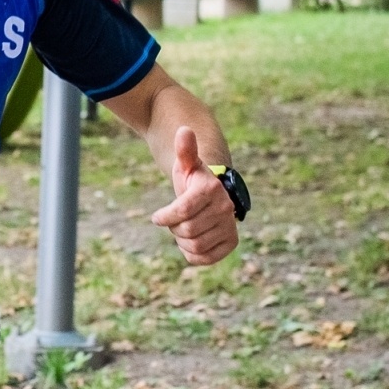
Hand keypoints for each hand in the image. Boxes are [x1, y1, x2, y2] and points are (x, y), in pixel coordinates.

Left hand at [150, 126, 238, 264]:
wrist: (212, 195)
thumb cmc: (193, 180)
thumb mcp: (187, 165)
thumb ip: (185, 149)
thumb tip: (184, 130)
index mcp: (212, 190)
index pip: (183, 211)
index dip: (165, 217)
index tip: (156, 217)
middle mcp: (226, 209)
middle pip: (186, 230)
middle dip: (173, 227)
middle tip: (174, 219)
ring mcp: (230, 227)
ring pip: (194, 246)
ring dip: (181, 241)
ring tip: (183, 228)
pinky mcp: (231, 243)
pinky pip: (203, 258)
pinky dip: (191, 254)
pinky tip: (190, 242)